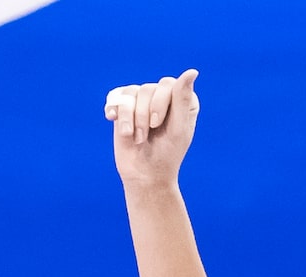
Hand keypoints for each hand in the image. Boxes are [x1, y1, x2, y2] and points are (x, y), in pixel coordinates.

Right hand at [106, 70, 198, 190]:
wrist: (145, 176)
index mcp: (182, 99)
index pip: (168, 85)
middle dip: (143, 115)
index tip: (158, 125)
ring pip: (131, 93)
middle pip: (148, 88)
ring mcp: (143, 102)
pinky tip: (112, 119)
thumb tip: (192, 71)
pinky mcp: (125, 110)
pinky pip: (117, 98)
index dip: (159, 103)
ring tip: (134, 137)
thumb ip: (182, 99)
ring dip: (130, 118)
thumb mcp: (178, 129)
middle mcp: (163, 96)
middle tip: (145, 137)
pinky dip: (114, 109)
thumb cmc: (167, 155)